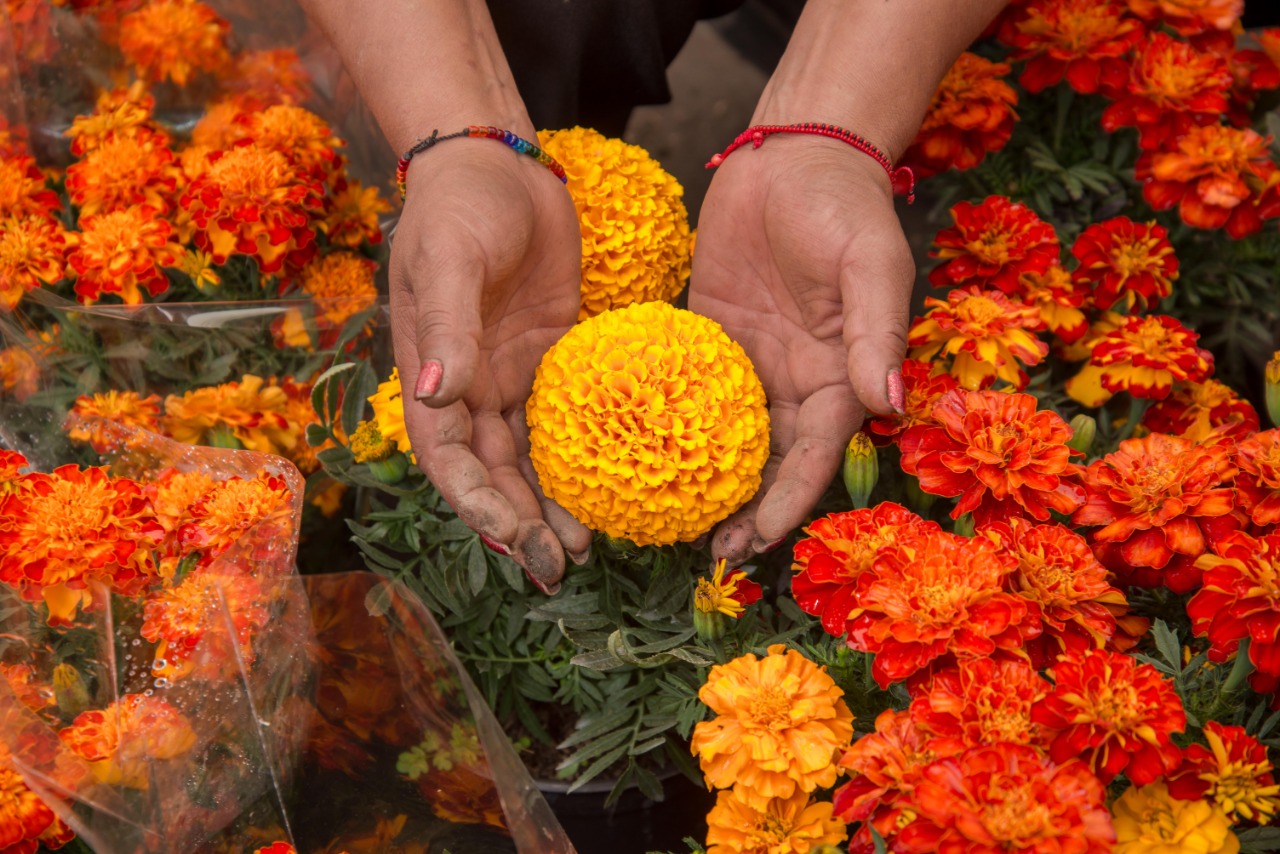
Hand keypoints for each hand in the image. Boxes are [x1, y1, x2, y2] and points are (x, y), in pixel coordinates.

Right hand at [390, 142, 591, 593]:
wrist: (500, 164)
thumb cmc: (459, 207)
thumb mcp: (449, 260)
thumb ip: (448, 325)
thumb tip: (436, 391)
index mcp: (433, 372)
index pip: (450, 456)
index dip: (476, 502)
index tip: (511, 535)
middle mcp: (471, 388)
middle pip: (494, 473)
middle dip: (518, 522)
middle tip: (557, 565)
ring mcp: (514, 377)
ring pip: (533, 459)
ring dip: (552, 504)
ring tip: (585, 547)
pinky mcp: (556, 360)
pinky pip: (571, 421)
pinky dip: (585, 458)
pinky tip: (617, 485)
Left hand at [688, 137, 914, 566]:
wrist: (796, 153)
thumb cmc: (845, 204)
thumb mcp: (871, 265)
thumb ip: (875, 333)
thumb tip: (888, 403)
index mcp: (837, 376)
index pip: (812, 456)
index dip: (786, 502)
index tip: (756, 542)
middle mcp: (792, 381)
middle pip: (767, 461)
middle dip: (743, 509)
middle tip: (708, 553)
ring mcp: (748, 363)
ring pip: (723, 437)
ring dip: (701, 479)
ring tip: (665, 520)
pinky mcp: (707, 336)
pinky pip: (684, 387)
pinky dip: (663, 421)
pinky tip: (631, 450)